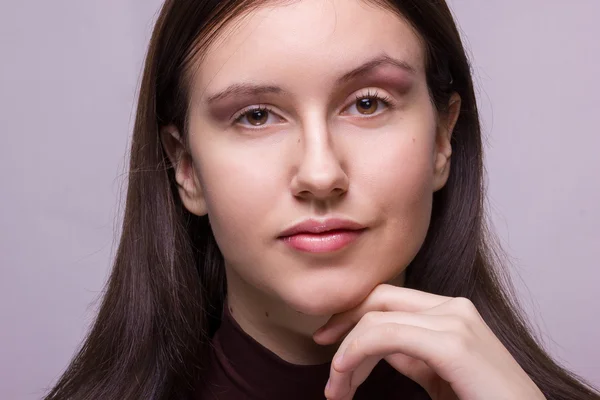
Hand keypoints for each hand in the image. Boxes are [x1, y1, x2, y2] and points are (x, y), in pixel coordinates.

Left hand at [312, 284, 545, 399]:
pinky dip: (355, 354)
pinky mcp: (452, 343)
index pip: (387, 299)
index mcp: (450, 310)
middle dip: (342, 325)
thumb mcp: (437, 374)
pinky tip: (346, 378)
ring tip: (337, 391)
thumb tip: (373, 344)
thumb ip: (409, 353)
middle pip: (377, 300)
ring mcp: (454, 320)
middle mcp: (452, 307)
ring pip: (375, 319)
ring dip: (345, 355)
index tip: (327, 342)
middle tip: (324, 362)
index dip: (351, 316)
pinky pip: (384, 335)